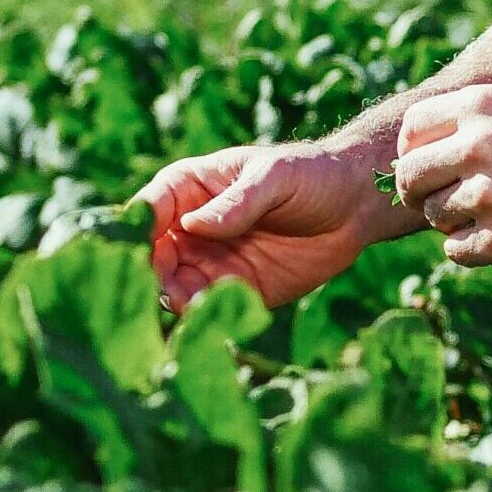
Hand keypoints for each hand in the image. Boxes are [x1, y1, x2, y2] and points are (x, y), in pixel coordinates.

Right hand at [142, 139, 396, 311]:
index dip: (134, 235)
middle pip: (150, 258)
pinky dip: (203, 316)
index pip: (145, 213)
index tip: (136, 257)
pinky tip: (214, 316)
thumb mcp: (277, 176)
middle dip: (151, 277)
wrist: (356, 206)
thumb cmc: (313, 175)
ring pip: (171, 288)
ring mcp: (209, 262)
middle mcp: (189, 229)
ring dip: (174, 300)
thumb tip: (193, 226)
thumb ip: (238, 201)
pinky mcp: (234, 291)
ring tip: (193, 304)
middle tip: (168, 291)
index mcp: (189, 189)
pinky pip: (206, 309)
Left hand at [392, 84, 491, 274]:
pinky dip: (473, 248)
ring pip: (433, 215)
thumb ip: (479, 125)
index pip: (412, 129)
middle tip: (443, 200)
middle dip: (421, 192)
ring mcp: (490, 196)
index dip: (414, 152)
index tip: (429, 167)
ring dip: (453, 221)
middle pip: (410, 176)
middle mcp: (480, 146)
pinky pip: (455, 250)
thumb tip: (420, 150)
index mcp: (486, 106)